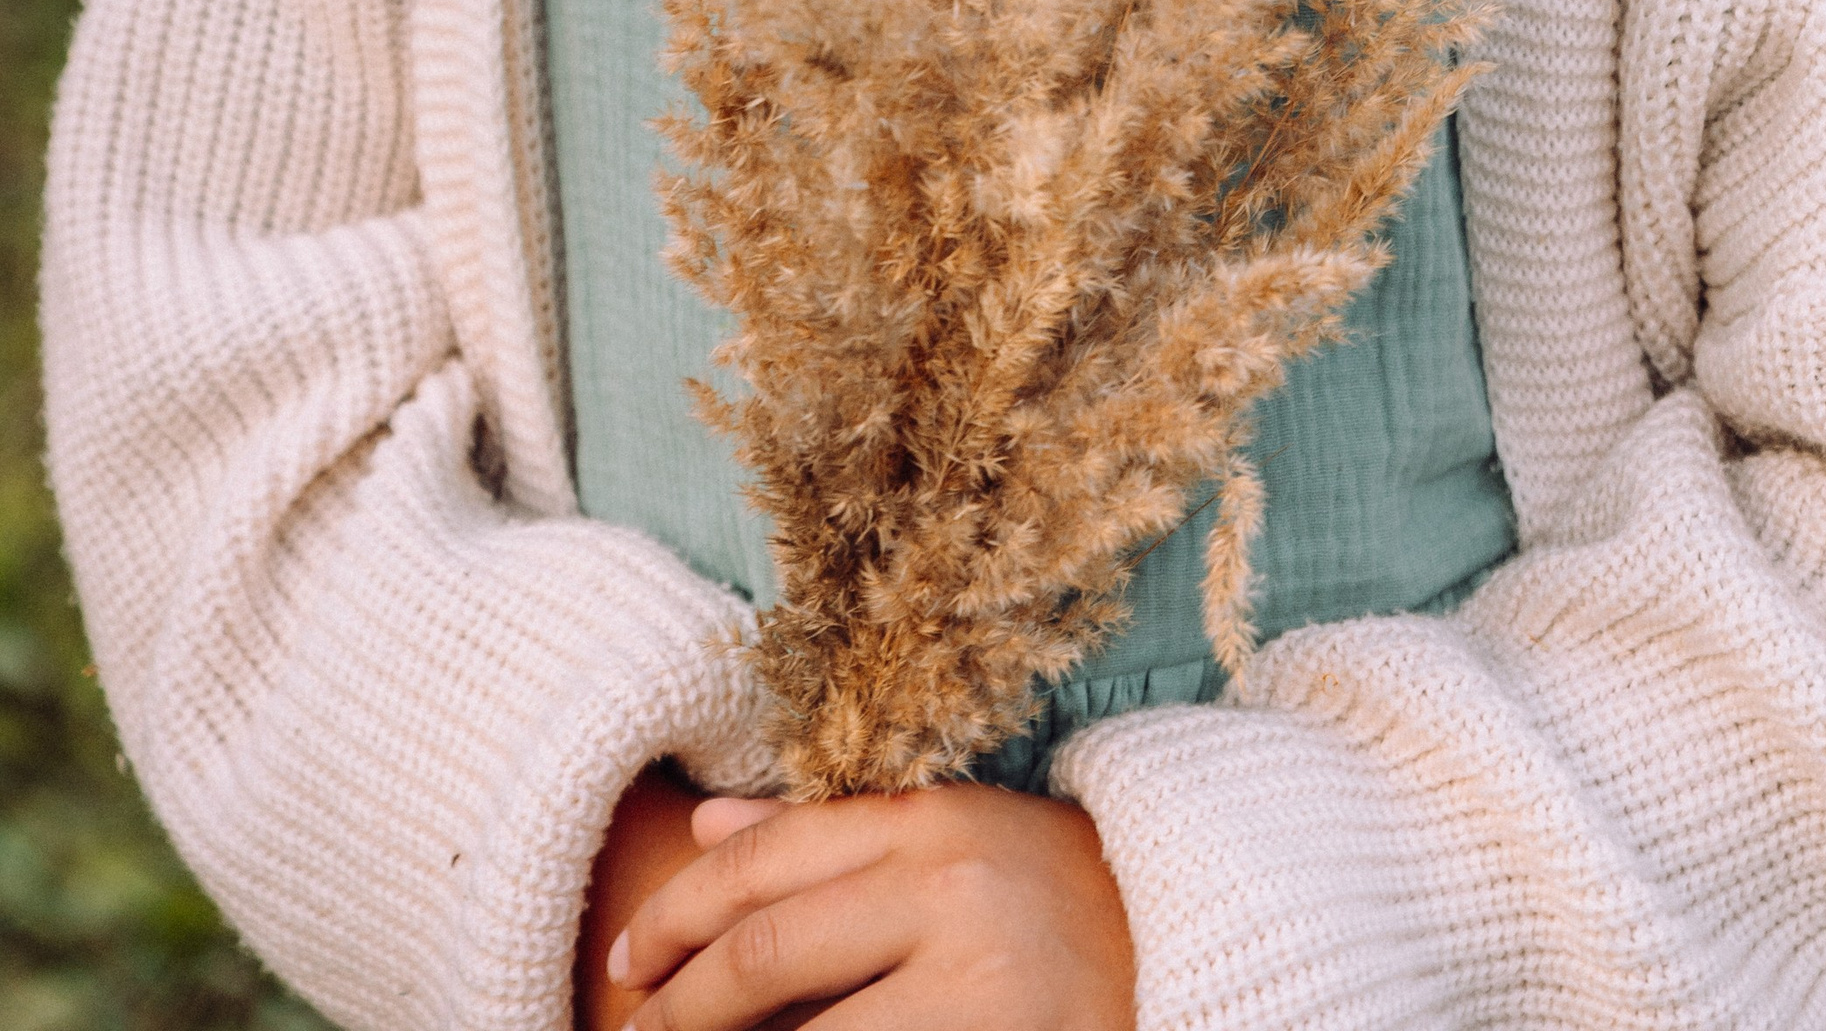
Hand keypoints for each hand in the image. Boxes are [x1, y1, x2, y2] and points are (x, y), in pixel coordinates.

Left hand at [603, 782, 1135, 1030]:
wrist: (1195, 956)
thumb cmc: (1057, 901)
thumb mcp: (952, 841)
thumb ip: (830, 837)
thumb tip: (704, 825)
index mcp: (932, 821)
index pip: (767, 862)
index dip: (678, 916)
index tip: (626, 965)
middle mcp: (951, 888)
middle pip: (768, 951)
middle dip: (682, 1009)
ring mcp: (978, 984)